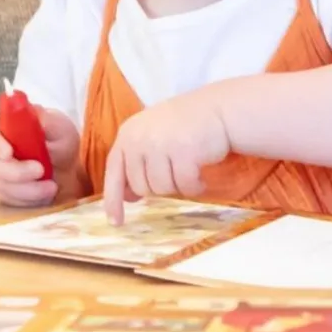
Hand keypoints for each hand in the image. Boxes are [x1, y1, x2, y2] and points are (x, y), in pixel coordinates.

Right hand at [0, 107, 80, 206]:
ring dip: (27, 189)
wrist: (65, 168)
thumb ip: (48, 120)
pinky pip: (8, 198)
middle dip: (17, 171)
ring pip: (0, 183)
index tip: (9, 153)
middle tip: (41, 170)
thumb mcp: (60, 127)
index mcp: (5, 122)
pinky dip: (28, 199)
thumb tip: (36, 113)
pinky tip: (45, 194)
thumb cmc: (59, 141)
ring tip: (51, 186)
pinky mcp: (2, 189)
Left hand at [103, 88, 230, 224]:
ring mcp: (160, 144)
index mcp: (128, 133)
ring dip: (178, 186)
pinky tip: (201, 171)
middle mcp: (139, 138)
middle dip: (159, 187)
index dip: (113, 198)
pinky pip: (185, 187)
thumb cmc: (185, 126)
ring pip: (162, 189)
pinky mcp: (183, 153)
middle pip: (141, 187)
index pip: (114, 171)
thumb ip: (137, 162)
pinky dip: (195, 185)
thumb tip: (127, 196)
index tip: (115, 222)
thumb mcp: (152, 137)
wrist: (218, 109)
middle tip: (175, 170)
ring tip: (188, 167)